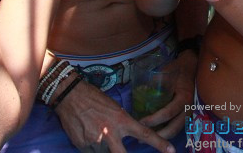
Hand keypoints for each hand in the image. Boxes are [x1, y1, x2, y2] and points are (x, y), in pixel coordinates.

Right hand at [55, 79, 175, 152]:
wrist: (70, 95)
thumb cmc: (94, 98)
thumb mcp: (114, 108)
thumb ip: (122, 124)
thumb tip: (128, 138)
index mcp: (122, 120)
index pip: (145, 134)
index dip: (160, 144)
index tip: (171, 151)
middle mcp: (110, 133)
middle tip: (123, 149)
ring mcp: (96, 141)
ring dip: (103, 147)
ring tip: (95, 131)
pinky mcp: (83, 146)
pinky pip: (91, 152)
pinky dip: (91, 146)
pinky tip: (86, 133)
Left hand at [136, 50, 195, 138]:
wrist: (191, 67)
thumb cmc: (177, 70)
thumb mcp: (166, 73)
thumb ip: (154, 82)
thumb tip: (140, 90)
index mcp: (184, 97)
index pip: (168, 112)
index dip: (154, 119)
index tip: (141, 122)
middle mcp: (188, 108)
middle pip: (174, 128)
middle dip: (158, 135)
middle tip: (142, 139)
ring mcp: (189, 112)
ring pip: (176, 130)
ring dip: (163, 136)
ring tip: (147, 139)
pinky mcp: (186, 114)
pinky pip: (177, 127)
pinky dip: (167, 132)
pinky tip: (157, 133)